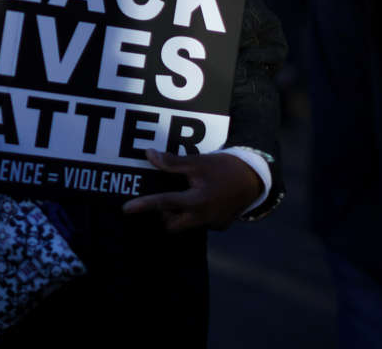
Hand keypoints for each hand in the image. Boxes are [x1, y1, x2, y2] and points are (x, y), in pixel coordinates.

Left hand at [122, 149, 262, 231]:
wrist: (256, 178)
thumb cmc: (225, 167)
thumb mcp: (198, 162)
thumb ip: (173, 163)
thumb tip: (149, 155)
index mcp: (197, 201)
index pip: (164, 203)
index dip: (144, 205)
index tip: (126, 209)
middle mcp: (203, 217)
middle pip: (172, 224)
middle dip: (164, 214)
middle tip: (165, 197)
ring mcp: (213, 224)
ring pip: (185, 225)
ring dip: (179, 213)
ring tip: (185, 193)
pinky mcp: (220, 225)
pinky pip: (199, 222)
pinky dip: (194, 213)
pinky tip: (201, 198)